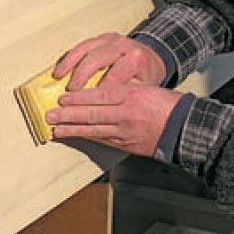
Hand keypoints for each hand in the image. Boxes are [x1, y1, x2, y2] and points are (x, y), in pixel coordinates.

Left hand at [46, 83, 183, 156]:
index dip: (78, 98)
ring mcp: (125, 132)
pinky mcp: (126, 145)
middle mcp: (126, 114)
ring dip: (72, 130)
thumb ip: (123, 90)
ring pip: (94, 130)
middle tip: (50, 115)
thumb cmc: (166, 105)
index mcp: (130, 95)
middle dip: (68, 115)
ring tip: (56, 129)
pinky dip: (88, 138)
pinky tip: (76, 136)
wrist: (183, 127)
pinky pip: (103, 140)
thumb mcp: (145, 88)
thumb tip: (98, 92)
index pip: (98, 96)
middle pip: (92, 114)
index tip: (62, 98)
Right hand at [54, 32, 166, 91]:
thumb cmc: (144, 75)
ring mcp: (108, 40)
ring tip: (58, 76)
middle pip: (97, 58)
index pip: (115, 74)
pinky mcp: (98, 39)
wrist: (150, 59)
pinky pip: (80, 45)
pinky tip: (60, 68)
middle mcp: (121, 45)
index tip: (91, 102)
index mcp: (135, 57)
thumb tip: (107, 107)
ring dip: (69, 63)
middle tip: (71, 91)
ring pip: (85, 48)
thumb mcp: (142, 88)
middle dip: (81, 75)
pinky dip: (68, 57)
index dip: (101, 89)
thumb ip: (125, 94)